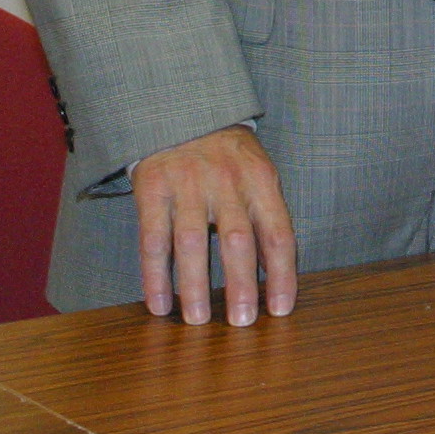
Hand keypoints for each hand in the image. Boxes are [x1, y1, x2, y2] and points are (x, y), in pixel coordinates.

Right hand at [132, 125, 296, 327]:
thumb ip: (266, 216)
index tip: (280, 310)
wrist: (182, 111)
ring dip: (194, 286)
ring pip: (192, 243)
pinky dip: (155, 275)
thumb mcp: (258, 172)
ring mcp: (187, 185)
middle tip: (242, 323)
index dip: (282, 274)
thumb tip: (276, 272)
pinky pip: (152, 239)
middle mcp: (226, 182)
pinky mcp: (152, 189)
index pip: (278, 232)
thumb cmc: (228, 154)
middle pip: (237, 240)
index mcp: (261, 179)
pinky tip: (159, 304)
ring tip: (198, 320)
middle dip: (241, 285)